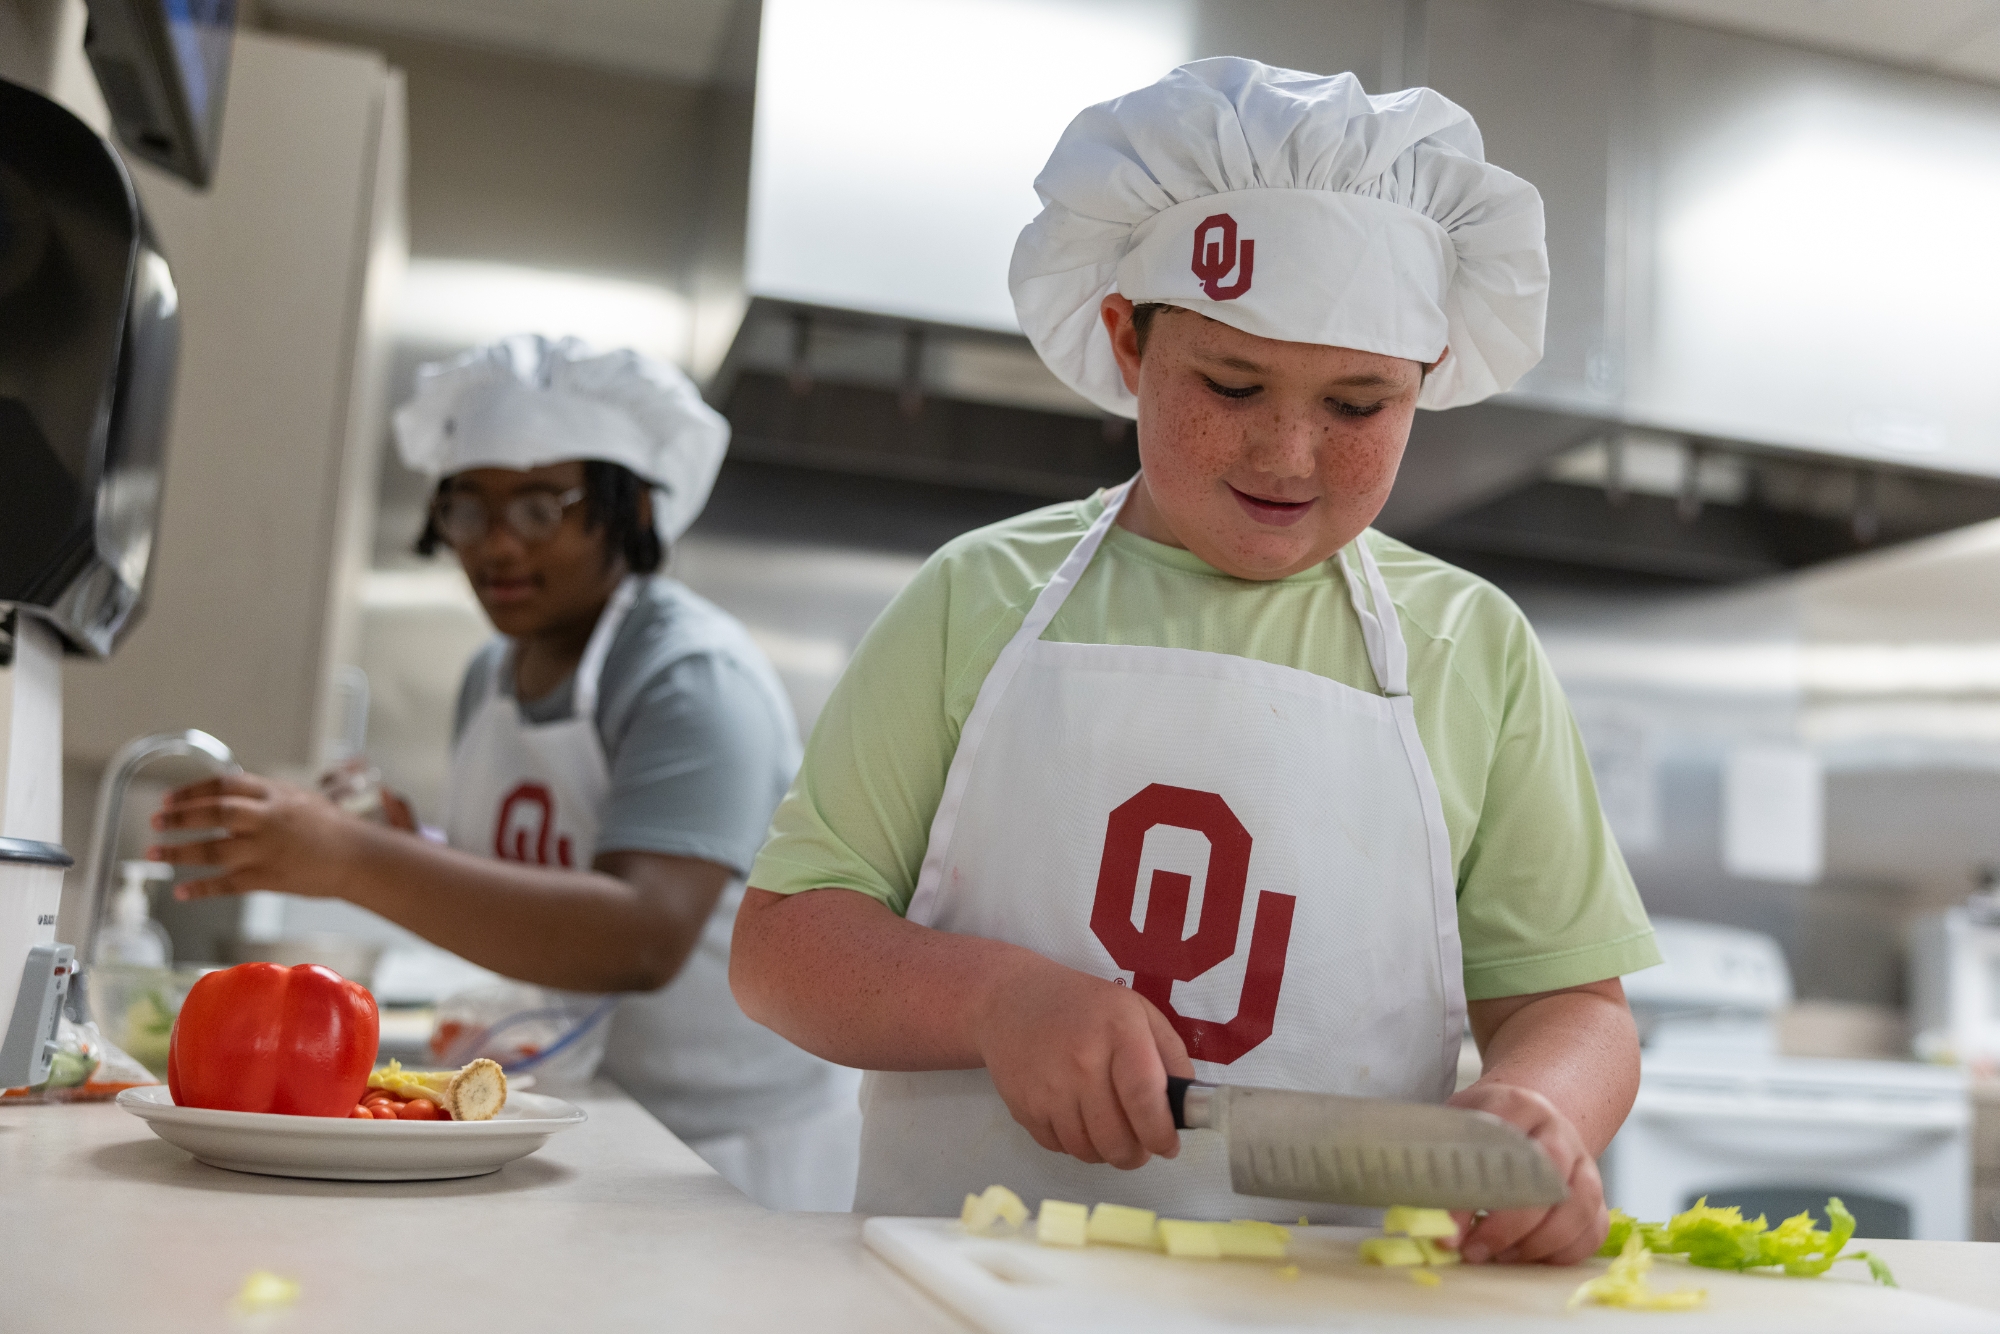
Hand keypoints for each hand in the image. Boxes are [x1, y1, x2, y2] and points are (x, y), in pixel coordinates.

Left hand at [149, 773, 364, 899]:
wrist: (358, 857)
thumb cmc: (330, 827)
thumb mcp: (297, 798)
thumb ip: (262, 797)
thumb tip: (225, 795)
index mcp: (274, 794)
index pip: (224, 785)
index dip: (191, 791)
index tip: (169, 798)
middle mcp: (268, 819)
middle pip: (214, 813)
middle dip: (179, 817)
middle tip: (155, 821)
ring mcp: (266, 849)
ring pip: (213, 849)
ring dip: (178, 851)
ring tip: (154, 852)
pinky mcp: (268, 878)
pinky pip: (226, 884)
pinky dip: (200, 887)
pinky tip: (180, 890)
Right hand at [972, 960, 1194, 1170]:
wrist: (1009, 999)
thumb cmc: (1083, 1005)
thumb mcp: (1137, 1011)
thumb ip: (1170, 1054)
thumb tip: (1187, 1105)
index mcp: (1119, 1034)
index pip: (1145, 1100)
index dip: (1161, 1134)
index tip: (1168, 1147)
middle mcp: (1082, 1063)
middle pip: (1117, 1139)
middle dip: (1136, 1154)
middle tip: (1141, 1146)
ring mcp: (1049, 1089)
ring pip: (1087, 1151)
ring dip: (1105, 1152)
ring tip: (1110, 1133)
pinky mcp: (1023, 1108)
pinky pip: (1059, 1148)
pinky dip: (1075, 1144)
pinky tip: (1079, 1121)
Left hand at [1446, 1079, 1607, 1265]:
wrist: (1530, 1119)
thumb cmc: (1484, 1128)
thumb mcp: (1456, 1123)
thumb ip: (1440, 1159)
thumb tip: (1420, 1213)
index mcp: (1518, 1104)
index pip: (1500, 1145)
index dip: (1474, 1190)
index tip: (1449, 1226)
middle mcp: (1557, 1131)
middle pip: (1545, 1179)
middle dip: (1506, 1225)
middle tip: (1472, 1250)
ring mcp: (1583, 1163)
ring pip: (1576, 1208)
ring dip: (1535, 1243)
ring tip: (1498, 1257)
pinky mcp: (1595, 1194)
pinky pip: (1593, 1229)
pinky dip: (1563, 1252)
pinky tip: (1530, 1259)